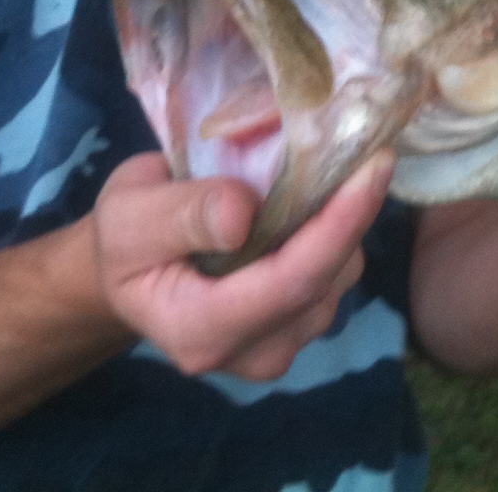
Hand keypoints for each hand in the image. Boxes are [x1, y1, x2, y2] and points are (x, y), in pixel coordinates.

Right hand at [91, 149, 392, 381]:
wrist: (128, 268)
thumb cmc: (125, 237)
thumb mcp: (129, 214)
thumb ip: (183, 215)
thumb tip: (242, 213)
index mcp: (200, 331)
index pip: (290, 283)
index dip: (338, 225)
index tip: (372, 166)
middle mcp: (251, 353)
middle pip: (324, 280)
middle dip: (351, 212)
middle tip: (361, 144)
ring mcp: (280, 345)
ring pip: (338, 276)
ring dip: (343, 218)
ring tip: (322, 166)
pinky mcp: (299, 325)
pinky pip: (335, 273)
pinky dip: (335, 228)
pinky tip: (315, 194)